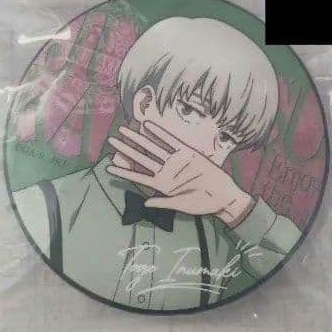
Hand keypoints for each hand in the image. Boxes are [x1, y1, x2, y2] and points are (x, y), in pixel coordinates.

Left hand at [106, 121, 253, 225]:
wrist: (223, 196)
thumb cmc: (203, 205)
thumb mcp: (182, 206)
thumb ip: (163, 203)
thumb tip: (145, 202)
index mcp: (162, 185)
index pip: (138, 177)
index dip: (123, 172)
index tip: (108, 168)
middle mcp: (166, 171)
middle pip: (141, 158)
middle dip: (126, 149)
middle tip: (111, 140)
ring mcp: (175, 161)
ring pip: (152, 147)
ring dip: (138, 139)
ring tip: (124, 130)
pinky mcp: (187, 153)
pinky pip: (170, 141)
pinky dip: (159, 133)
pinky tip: (148, 125)